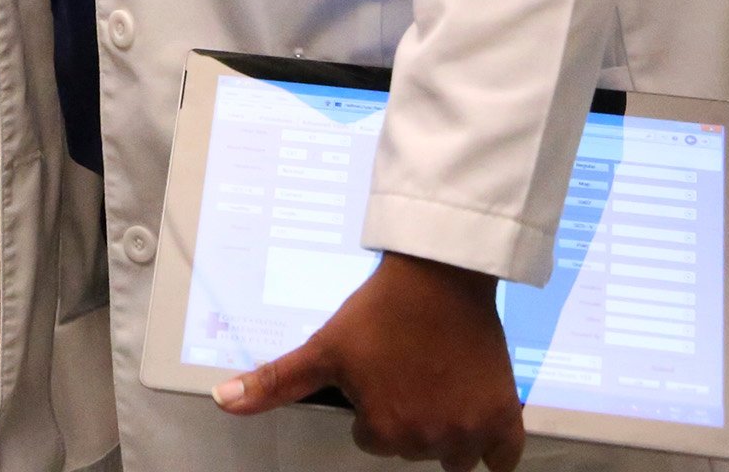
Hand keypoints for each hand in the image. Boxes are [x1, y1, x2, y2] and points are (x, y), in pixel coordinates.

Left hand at [211, 251, 523, 471]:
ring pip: (454, 456)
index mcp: (384, 431)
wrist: (438, 274)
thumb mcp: (322, 347)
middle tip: (407, 371)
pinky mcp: (504, 415)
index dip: (372, 405)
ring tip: (437, 386)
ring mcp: (471, 430)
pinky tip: (478, 424)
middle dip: (408, 417)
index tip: (378, 373)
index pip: (372, 440)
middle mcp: (429, 439)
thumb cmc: (380, 309)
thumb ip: (274, 382)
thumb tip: (223, 402)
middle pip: (412, 447)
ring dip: (446, 433)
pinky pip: (503, 458)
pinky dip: (494, 449)